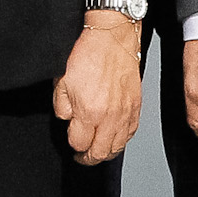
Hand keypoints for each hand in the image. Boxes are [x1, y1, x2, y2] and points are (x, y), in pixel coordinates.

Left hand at [56, 12, 145, 165]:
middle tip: (83, 157)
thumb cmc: (87, 54)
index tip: (71, 139)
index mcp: (88, 112)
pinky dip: (121, 140)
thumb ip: (61, 106)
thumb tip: (68, 120)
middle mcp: (109, 117)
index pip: (79, 143)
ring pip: (117, 147)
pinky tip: (114, 138)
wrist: (112, 38)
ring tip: (98, 150)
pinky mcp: (136, 106)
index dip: (73, 144)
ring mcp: (125, 113)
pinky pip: (130, 133)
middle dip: (89, 158)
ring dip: (106, 153)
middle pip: (100, 152)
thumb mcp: (61, 81)